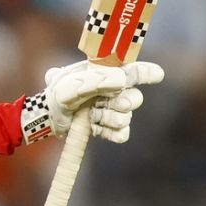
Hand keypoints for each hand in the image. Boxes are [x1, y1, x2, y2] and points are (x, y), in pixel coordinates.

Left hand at [21, 60, 163, 144]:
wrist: (49, 116)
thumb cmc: (59, 94)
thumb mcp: (72, 83)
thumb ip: (97, 80)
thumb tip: (123, 80)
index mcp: (108, 75)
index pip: (134, 72)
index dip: (147, 73)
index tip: (157, 75)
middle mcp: (114, 92)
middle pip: (135, 98)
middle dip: (127, 102)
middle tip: (118, 103)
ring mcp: (112, 111)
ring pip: (126, 118)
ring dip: (109, 118)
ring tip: (91, 114)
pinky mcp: (109, 129)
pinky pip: (121, 134)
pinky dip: (108, 132)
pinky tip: (95, 126)